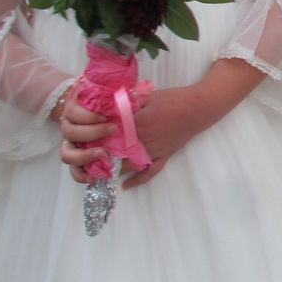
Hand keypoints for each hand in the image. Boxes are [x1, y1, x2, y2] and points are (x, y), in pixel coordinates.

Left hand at [58, 86, 204, 188]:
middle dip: (99, 158)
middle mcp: (142, 141)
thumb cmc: (174, 98)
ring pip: (128, 165)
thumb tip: (109, 105)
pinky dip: (138, 180)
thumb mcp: (147, 95)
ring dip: (113, 170)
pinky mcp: (164, 155)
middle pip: (115, 153)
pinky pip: (150, 171)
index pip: (109, 136)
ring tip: (99, 173)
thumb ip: (128, 101)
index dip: (94, 140)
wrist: (199, 107)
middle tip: (85, 161)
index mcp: (135, 124)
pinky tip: (126, 185)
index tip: (82, 142)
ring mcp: (154, 150)